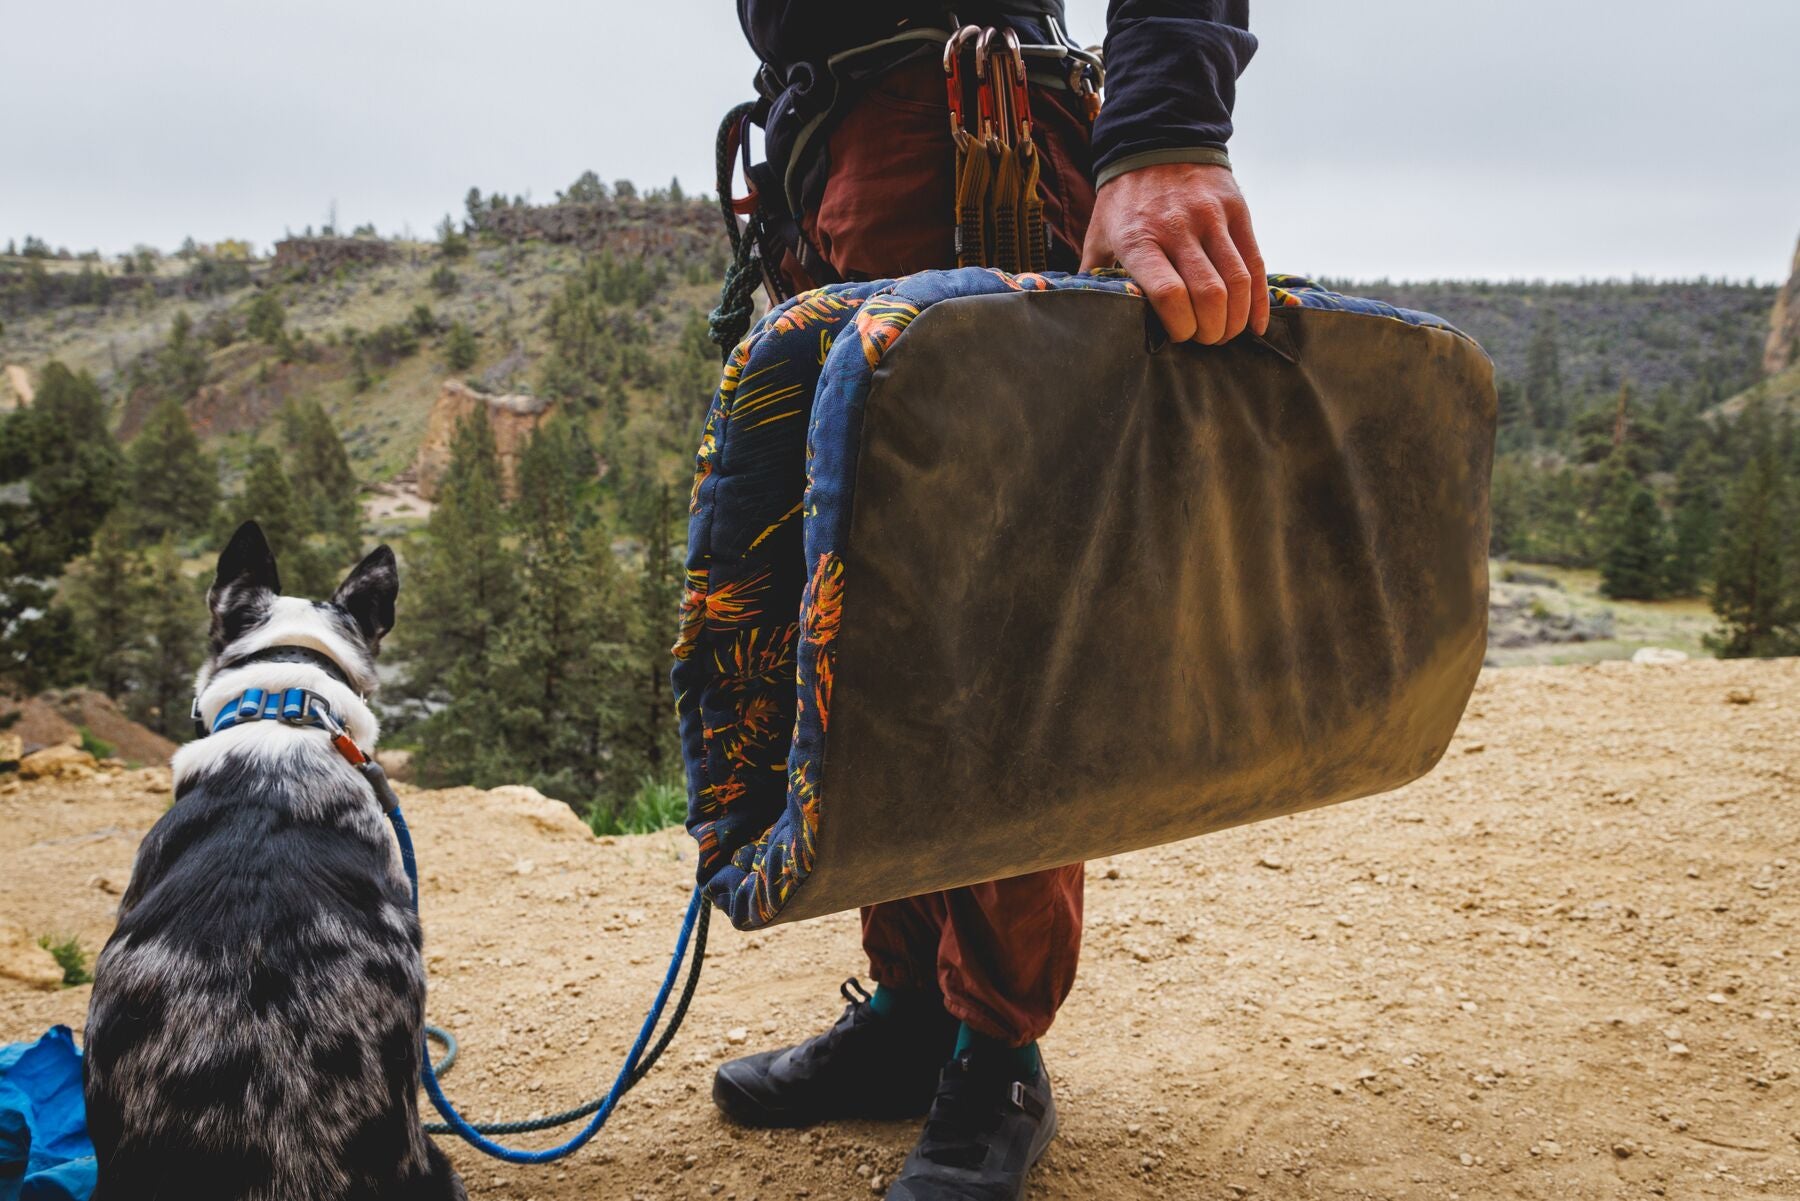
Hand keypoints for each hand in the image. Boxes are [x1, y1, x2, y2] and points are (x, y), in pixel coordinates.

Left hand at [1080, 161, 1267, 344]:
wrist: (1156, 140)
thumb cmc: (1123, 200)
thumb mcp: (1099, 233)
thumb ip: (1094, 274)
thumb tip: (1085, 315)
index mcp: (1138, 239)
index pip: (1169, 293)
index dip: (1180, 325)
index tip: (1178, 335)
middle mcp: (1177, 228)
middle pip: (1207, 294)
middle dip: (1210, 330)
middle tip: (1205, 341)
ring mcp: (1210, 218)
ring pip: (1236, 282)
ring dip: (1235, 319)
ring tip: (1226, 333)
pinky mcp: (1236, 211)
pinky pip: (1254, 263)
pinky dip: (1258, 301)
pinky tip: (1254, 324)